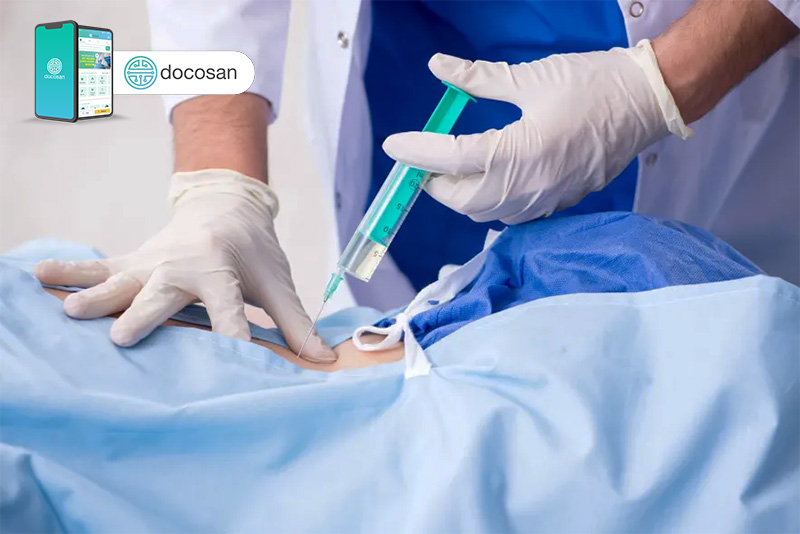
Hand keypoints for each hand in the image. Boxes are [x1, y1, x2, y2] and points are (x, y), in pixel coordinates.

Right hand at [34, 169, 335, 363]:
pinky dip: (70, 271)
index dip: (231, 335)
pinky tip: (38, 276)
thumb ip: (295, 323)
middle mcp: (183, 265)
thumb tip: (324, 360)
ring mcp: (153, 262)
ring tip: (67, 312)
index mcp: (223, 271)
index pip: (228, 309)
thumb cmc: (254, 252)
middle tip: (122, 337)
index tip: (230, 360)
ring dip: (96, 295)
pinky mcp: (135, 260)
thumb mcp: (278, 283)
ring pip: (122, 279)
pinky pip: (100, 267)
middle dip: (145, 313)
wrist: (225, 206)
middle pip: (163, 293)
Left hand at [383, 41, 691, 224]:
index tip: (394, 144)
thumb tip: (438, 67)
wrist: (645, 103)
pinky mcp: (557, 203)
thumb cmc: (590, 84)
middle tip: (423, 158)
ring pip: (484, 214)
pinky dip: (487, 202)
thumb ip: (476, 78)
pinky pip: (509, 215)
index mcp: (521, 151)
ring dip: (460, 194)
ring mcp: (545, 200)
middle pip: (462, 200)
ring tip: (451, 166)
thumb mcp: (528, 76)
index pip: (453, 159)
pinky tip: (487, 178)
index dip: (418, 152)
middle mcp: (530, 186)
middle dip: (435, 182)